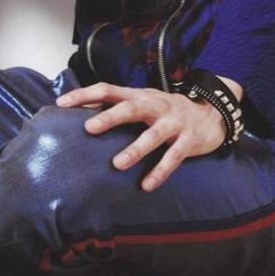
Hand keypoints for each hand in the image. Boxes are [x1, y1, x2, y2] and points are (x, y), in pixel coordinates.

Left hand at [54, 82, 228, 192]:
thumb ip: (116, 106)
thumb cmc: (166, 111)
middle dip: (109, 117)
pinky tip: (147, 185)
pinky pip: (173, 158)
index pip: (107, 90)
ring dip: (135, 149)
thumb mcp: (143, 103)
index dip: (84, 94)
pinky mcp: (188, 141)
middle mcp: (155, 106)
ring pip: (153, 135)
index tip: (62, 104)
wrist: (212, 113)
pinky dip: (160, 171)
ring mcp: (173, 123)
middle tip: (88, 128)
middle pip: (130, 108)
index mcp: (139, 96)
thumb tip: (81, 114)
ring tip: (117, 164)